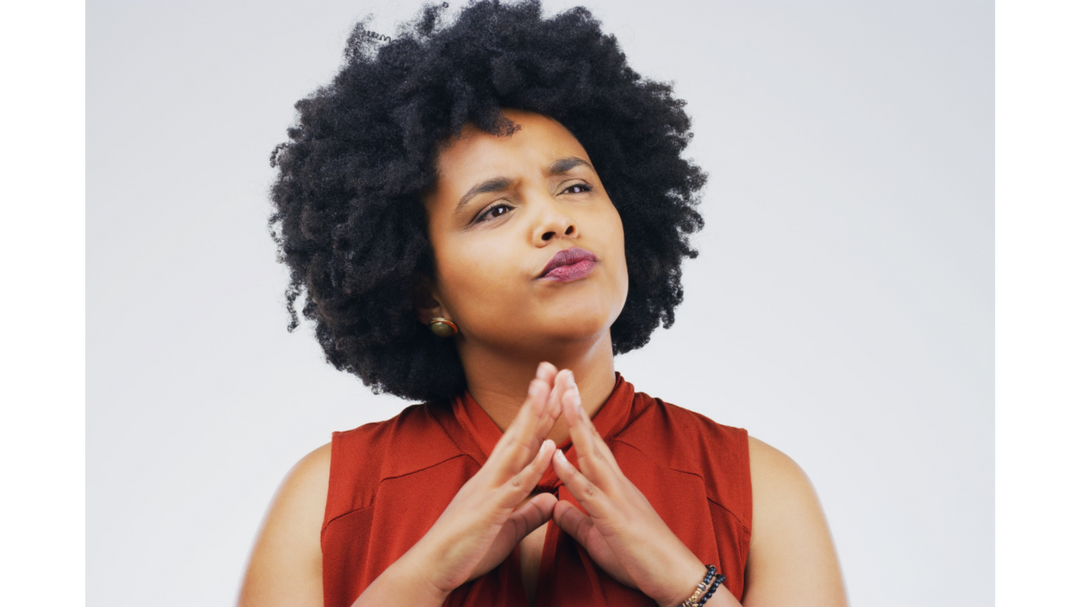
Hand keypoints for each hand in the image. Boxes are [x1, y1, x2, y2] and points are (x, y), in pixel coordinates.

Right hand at [401, 364, 574, 599]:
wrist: (433, 568)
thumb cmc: (466, 548)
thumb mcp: (508, 528)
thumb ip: (529, 512)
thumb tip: (551, 500)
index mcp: (497, 477)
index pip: (522, 437)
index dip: (539, 411)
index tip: (553, 384)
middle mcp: (493, 475)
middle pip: (520, 430)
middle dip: (538, 399)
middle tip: (553, 367)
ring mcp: (491, 488)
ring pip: (517, 446)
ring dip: (534, 416)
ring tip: (549, 388)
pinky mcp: (491, 509)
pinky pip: (516, 484)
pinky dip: (533, 465)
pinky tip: (547, 447)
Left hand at [551, 374, 707, 606]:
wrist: (674, 577)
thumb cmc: (641, 558)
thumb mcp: (599, 536)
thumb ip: (577, 519)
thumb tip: (556, 507)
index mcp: (613, 486)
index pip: (592, 445)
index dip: (577, 419)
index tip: (564, 392)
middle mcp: (616, 484)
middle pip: (593, 438)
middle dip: (577, 407)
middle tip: (564, 375)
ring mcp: (616, 498)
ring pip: (592, 455)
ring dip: (575, 425)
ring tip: (561, 396)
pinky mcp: (614, 519)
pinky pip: (589, 493)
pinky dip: (572, 473)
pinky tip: (556, 456)